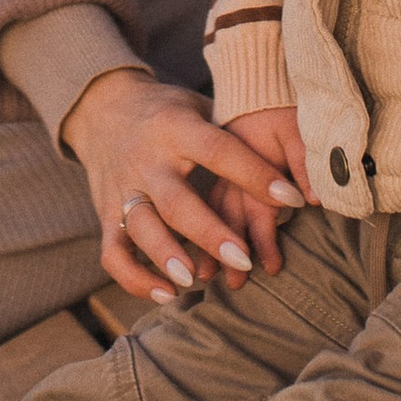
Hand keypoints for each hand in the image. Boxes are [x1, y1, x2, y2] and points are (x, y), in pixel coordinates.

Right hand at [62, 70, 300, 298]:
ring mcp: (123, 188)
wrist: (102, 108)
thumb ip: (236, 131)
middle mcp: (147, 159)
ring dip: (166, 256)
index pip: (219, 151)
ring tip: (194, 281)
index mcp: (176, 128)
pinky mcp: (106, 213)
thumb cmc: (168, 112)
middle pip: (176, 200)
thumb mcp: (199, 105)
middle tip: (244, 259)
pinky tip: (167, 295)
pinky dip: (135, 278)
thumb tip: (297, 157)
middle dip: (210, 232)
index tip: (293, 199)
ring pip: (141, 228)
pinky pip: (113, 253)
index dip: (256, 175)